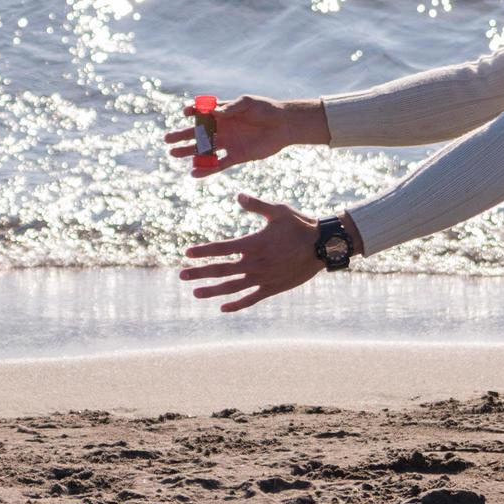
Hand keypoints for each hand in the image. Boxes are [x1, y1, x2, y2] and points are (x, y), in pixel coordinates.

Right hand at [164, 95, 320, 170]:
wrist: (283, 126)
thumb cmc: (266, 109)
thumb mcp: (248, 103)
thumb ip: (231, 108)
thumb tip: (214, 112)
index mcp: (222, 113)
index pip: (202, 113)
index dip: (192, 112)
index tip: (185, 112)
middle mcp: (222, 129)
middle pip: (197, 133)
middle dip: (182, 136)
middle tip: (166, 139)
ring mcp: (227, 143)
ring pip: (204, 149)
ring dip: (189, 152)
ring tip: (173, 154)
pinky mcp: (236, 157)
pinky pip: (217, 164)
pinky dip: (206, 170)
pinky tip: (194, 173)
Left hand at [179, 194, 322, 312]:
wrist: (322, 246)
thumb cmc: (300, 225)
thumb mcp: (278, 211)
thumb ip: (256, 205)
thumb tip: (238, 196)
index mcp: (253, 244)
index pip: (221, 249)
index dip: (203, 251)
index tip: (187, 253)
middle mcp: (254, 263)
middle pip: (221, 270)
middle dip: (199, 273)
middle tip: (181, 275)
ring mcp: (263, 278)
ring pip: (232, 287)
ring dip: (213, 291)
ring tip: (196, 293)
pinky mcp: (272, 288)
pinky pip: (251, 299)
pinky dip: (237, 304)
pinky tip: (224, 307)